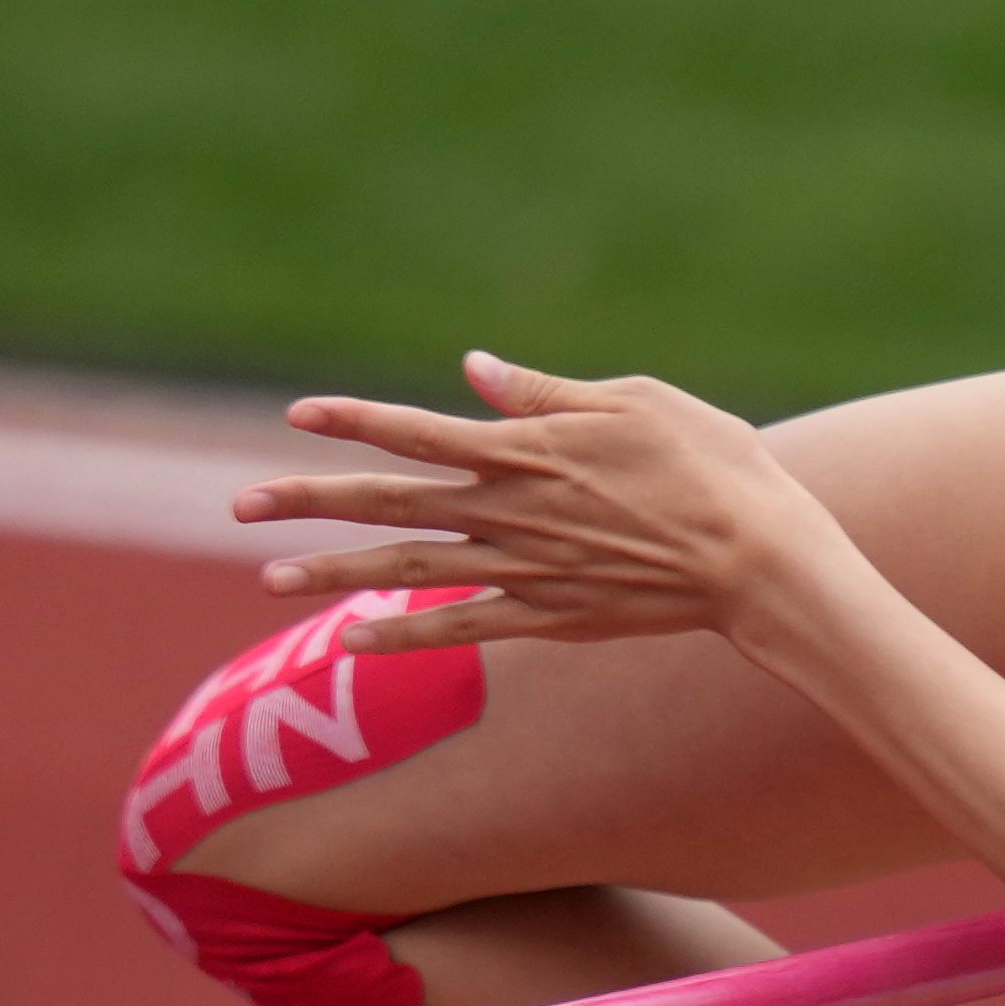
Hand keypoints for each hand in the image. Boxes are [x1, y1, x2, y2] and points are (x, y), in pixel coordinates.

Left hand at [233, 350, 845, 655]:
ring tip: (270, 577)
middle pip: (391, 501)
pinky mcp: (552, 615)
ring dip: (335, 572)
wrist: (762, 560)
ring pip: (410, 567)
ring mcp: (527, 568)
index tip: (294, 416)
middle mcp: (512, 511)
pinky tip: (354, 635)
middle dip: (310, 501)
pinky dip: (405, 632)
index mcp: (529, 448)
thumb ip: (544, 391)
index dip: (352, 420)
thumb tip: (472, 370)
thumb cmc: (715, 463)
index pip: (419, 430)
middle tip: (241, 506)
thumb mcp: (636, 400)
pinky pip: (462, 627)